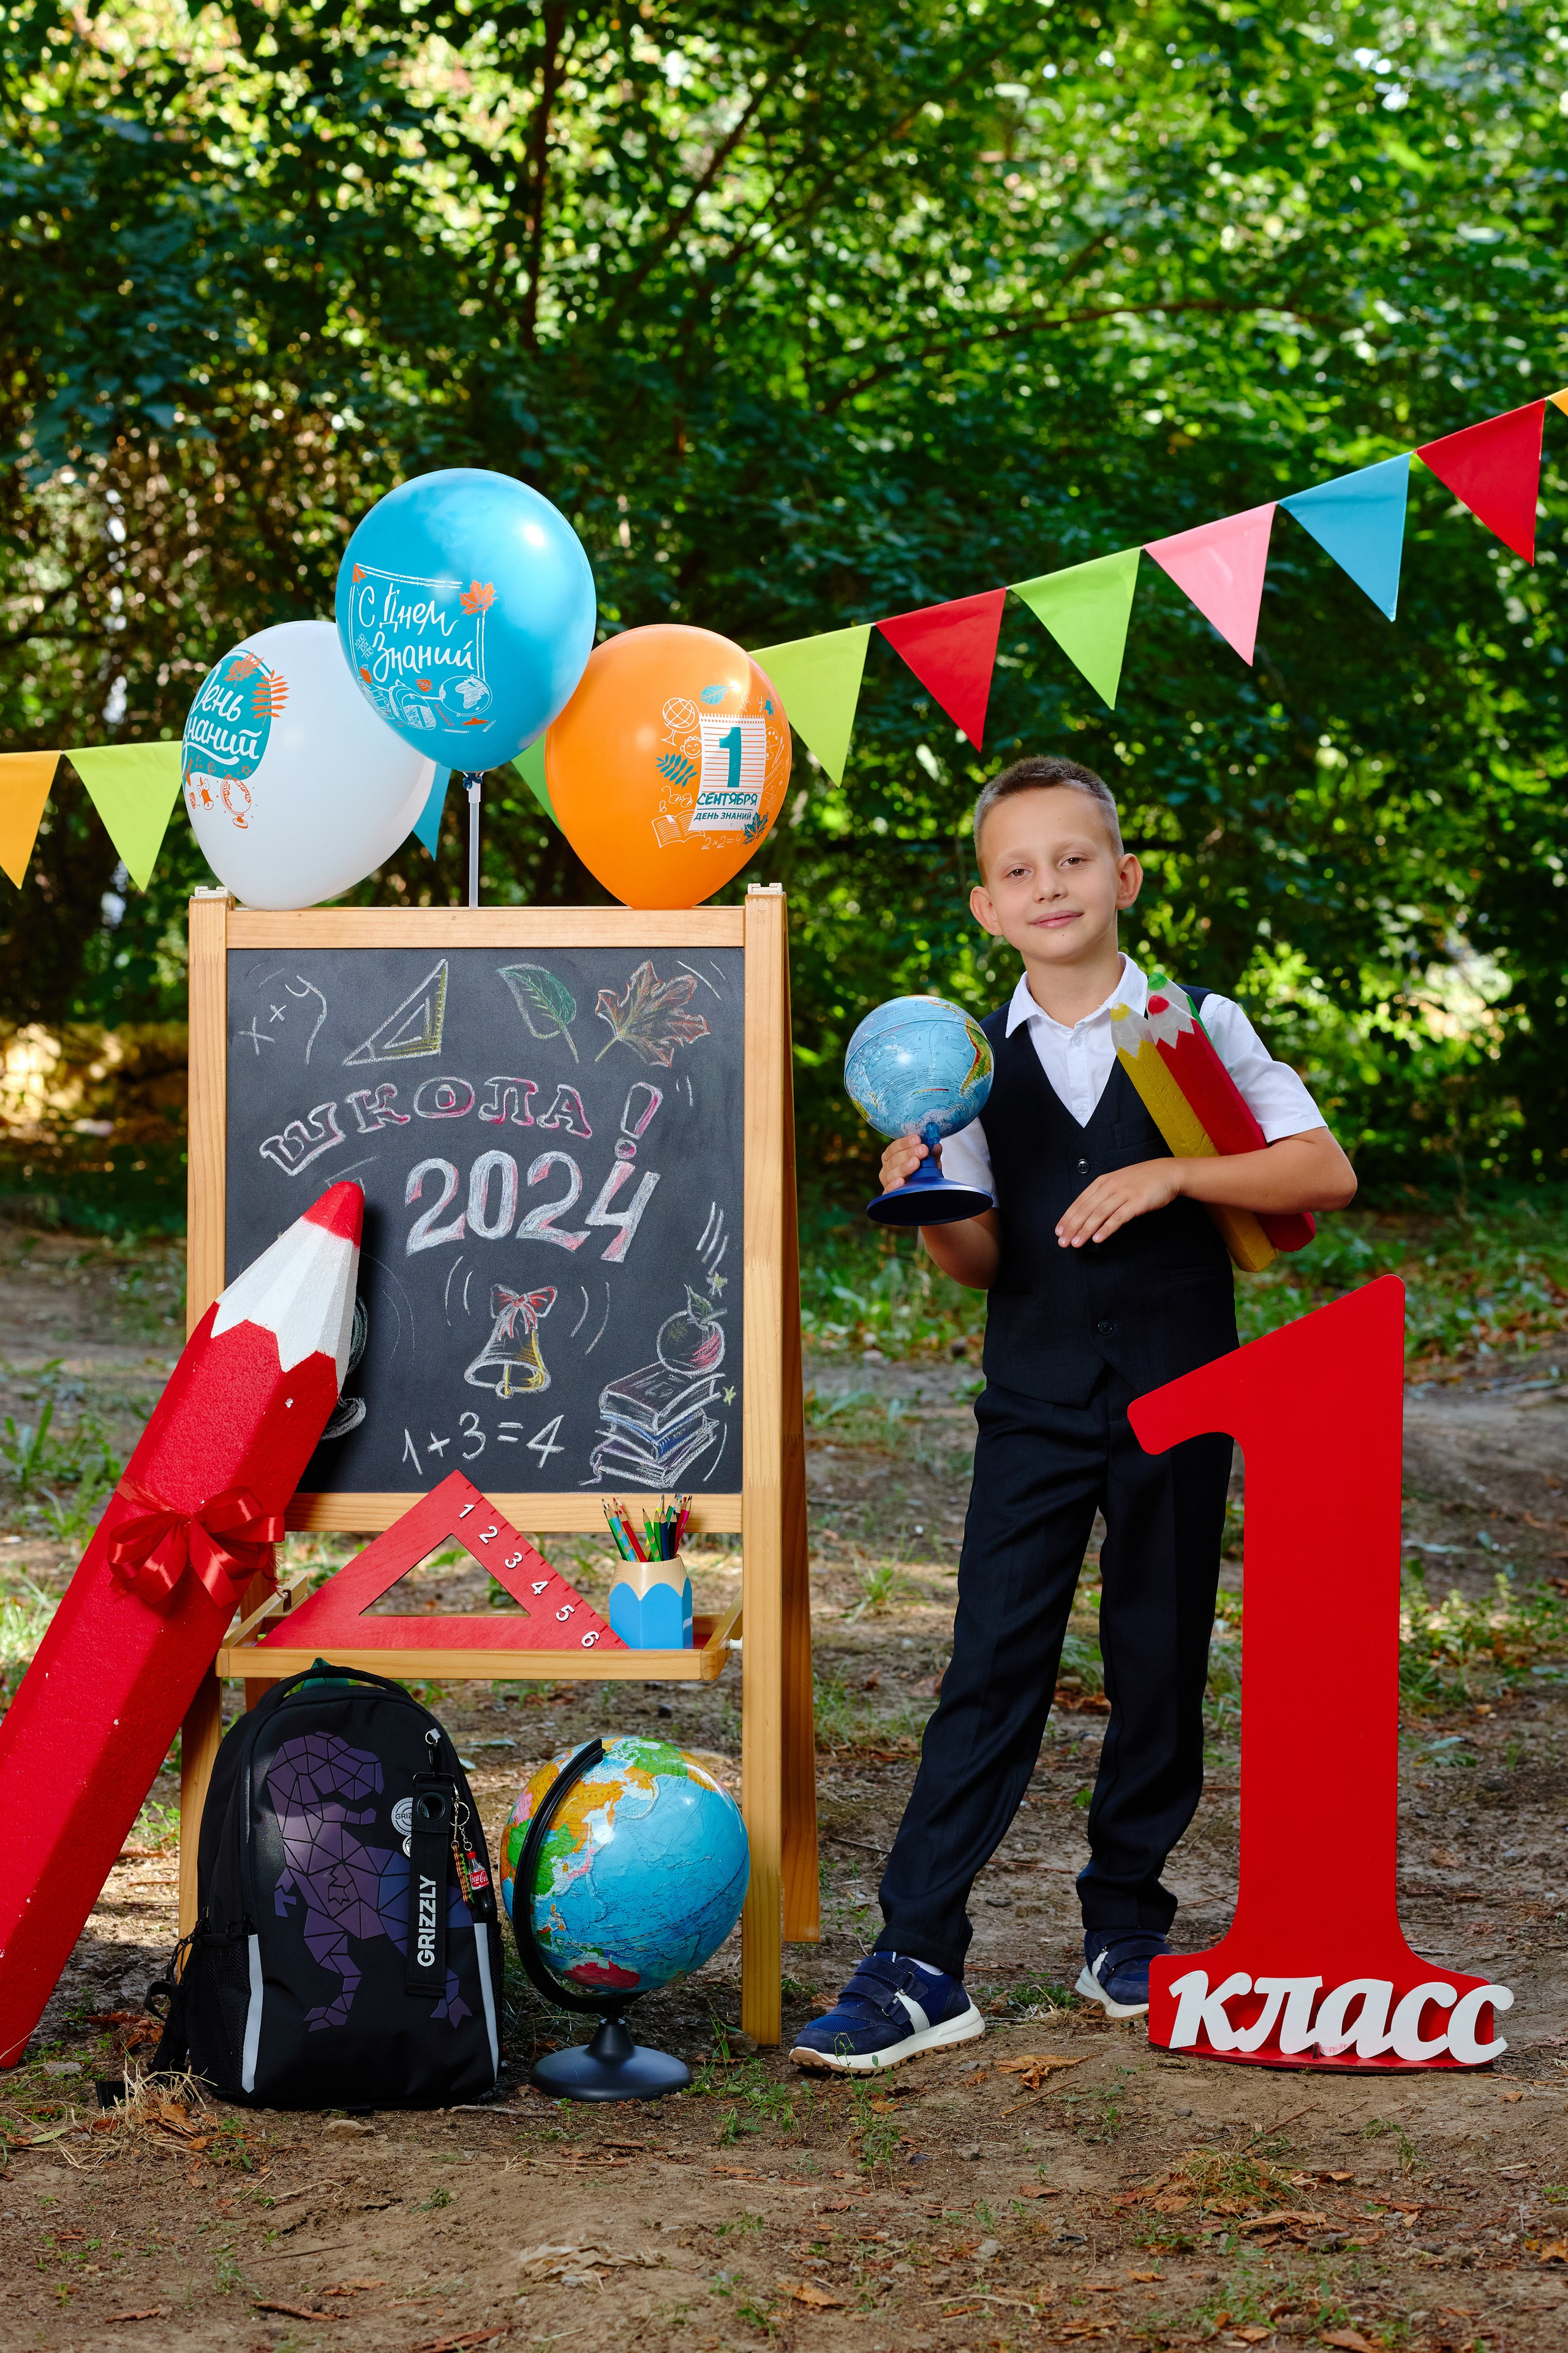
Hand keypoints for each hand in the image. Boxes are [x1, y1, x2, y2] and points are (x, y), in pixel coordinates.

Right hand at [880, 1134, 938, 1190]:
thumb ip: (933, 1152)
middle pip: (894, 1159)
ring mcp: (888, 1181)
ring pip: (892, 1174)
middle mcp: (888, 1167)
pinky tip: (901, 1181)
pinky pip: (889, 1190)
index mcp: (892, 1156)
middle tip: (922, 1150)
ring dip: (904, 1167)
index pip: (895, 1147)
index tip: (917, 1139)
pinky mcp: (889, 1193)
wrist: (926, 1190)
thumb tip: (935, 1146)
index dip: (905, 1142)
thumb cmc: (924, 1173)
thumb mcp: (930, 1161)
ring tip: (916, 1163)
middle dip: (909, 1153)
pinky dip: (894, 1185)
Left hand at [1056, 1159, 1181, 1246]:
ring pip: (1099, 1214)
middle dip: (1072, 1227)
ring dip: (1085, 1230)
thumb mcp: (1118, 1183)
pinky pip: (1118, 1217)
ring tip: (1076, 1243)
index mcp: (1102, 1182)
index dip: (1067, 1217)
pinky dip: (1106, 1229)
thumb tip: (1088, 1214)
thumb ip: (1103, 1196)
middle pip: (1086, 1209)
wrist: (1167, 1173)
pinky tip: (1098, 1239)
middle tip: (1063, 1242)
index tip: (1059, 1231)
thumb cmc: (1142, 1180)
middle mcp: (1109, 1186)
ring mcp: (1123, 1194)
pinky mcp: (1136, 1202)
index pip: (1079, 1202)